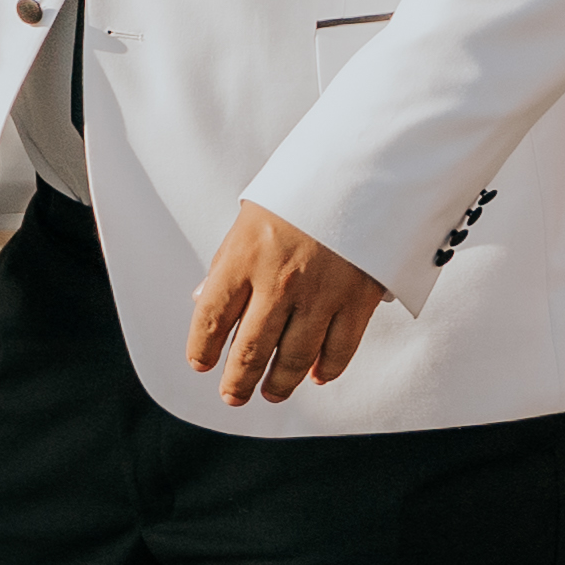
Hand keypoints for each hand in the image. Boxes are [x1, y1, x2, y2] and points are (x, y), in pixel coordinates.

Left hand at [185, 205, 390, 406]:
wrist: (364, 168)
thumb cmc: (302, 191)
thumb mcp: (250, 217)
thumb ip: (227, 263)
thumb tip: (201, 300)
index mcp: (243, 256)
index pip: (211, 316)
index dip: (202, 347)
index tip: (200, 364)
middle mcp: (278, 281)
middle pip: (250, 349)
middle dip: (238, 381)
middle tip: (233, 396)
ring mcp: (319, 294)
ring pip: (294, 358)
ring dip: (279, 384)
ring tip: (271, 394)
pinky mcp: (357, 300)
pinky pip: (339, 349)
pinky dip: (326, 369)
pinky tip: (316, 376)